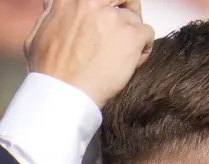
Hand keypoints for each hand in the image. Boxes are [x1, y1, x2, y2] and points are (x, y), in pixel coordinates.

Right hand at [24, 0, 155, 108]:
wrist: (64, 90)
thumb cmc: (49, 68)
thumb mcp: (41, 30)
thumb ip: (54, 12)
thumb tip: (55, 4)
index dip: (108, 6)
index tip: (110, 16)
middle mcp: (93, 2)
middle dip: (128, 10)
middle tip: (126, 30)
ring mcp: (113, 17)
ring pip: (136, 19)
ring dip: (133, 36)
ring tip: (123, 56)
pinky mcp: (131, 34)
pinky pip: (148, 34)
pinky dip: (144, 49)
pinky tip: (131, 64)